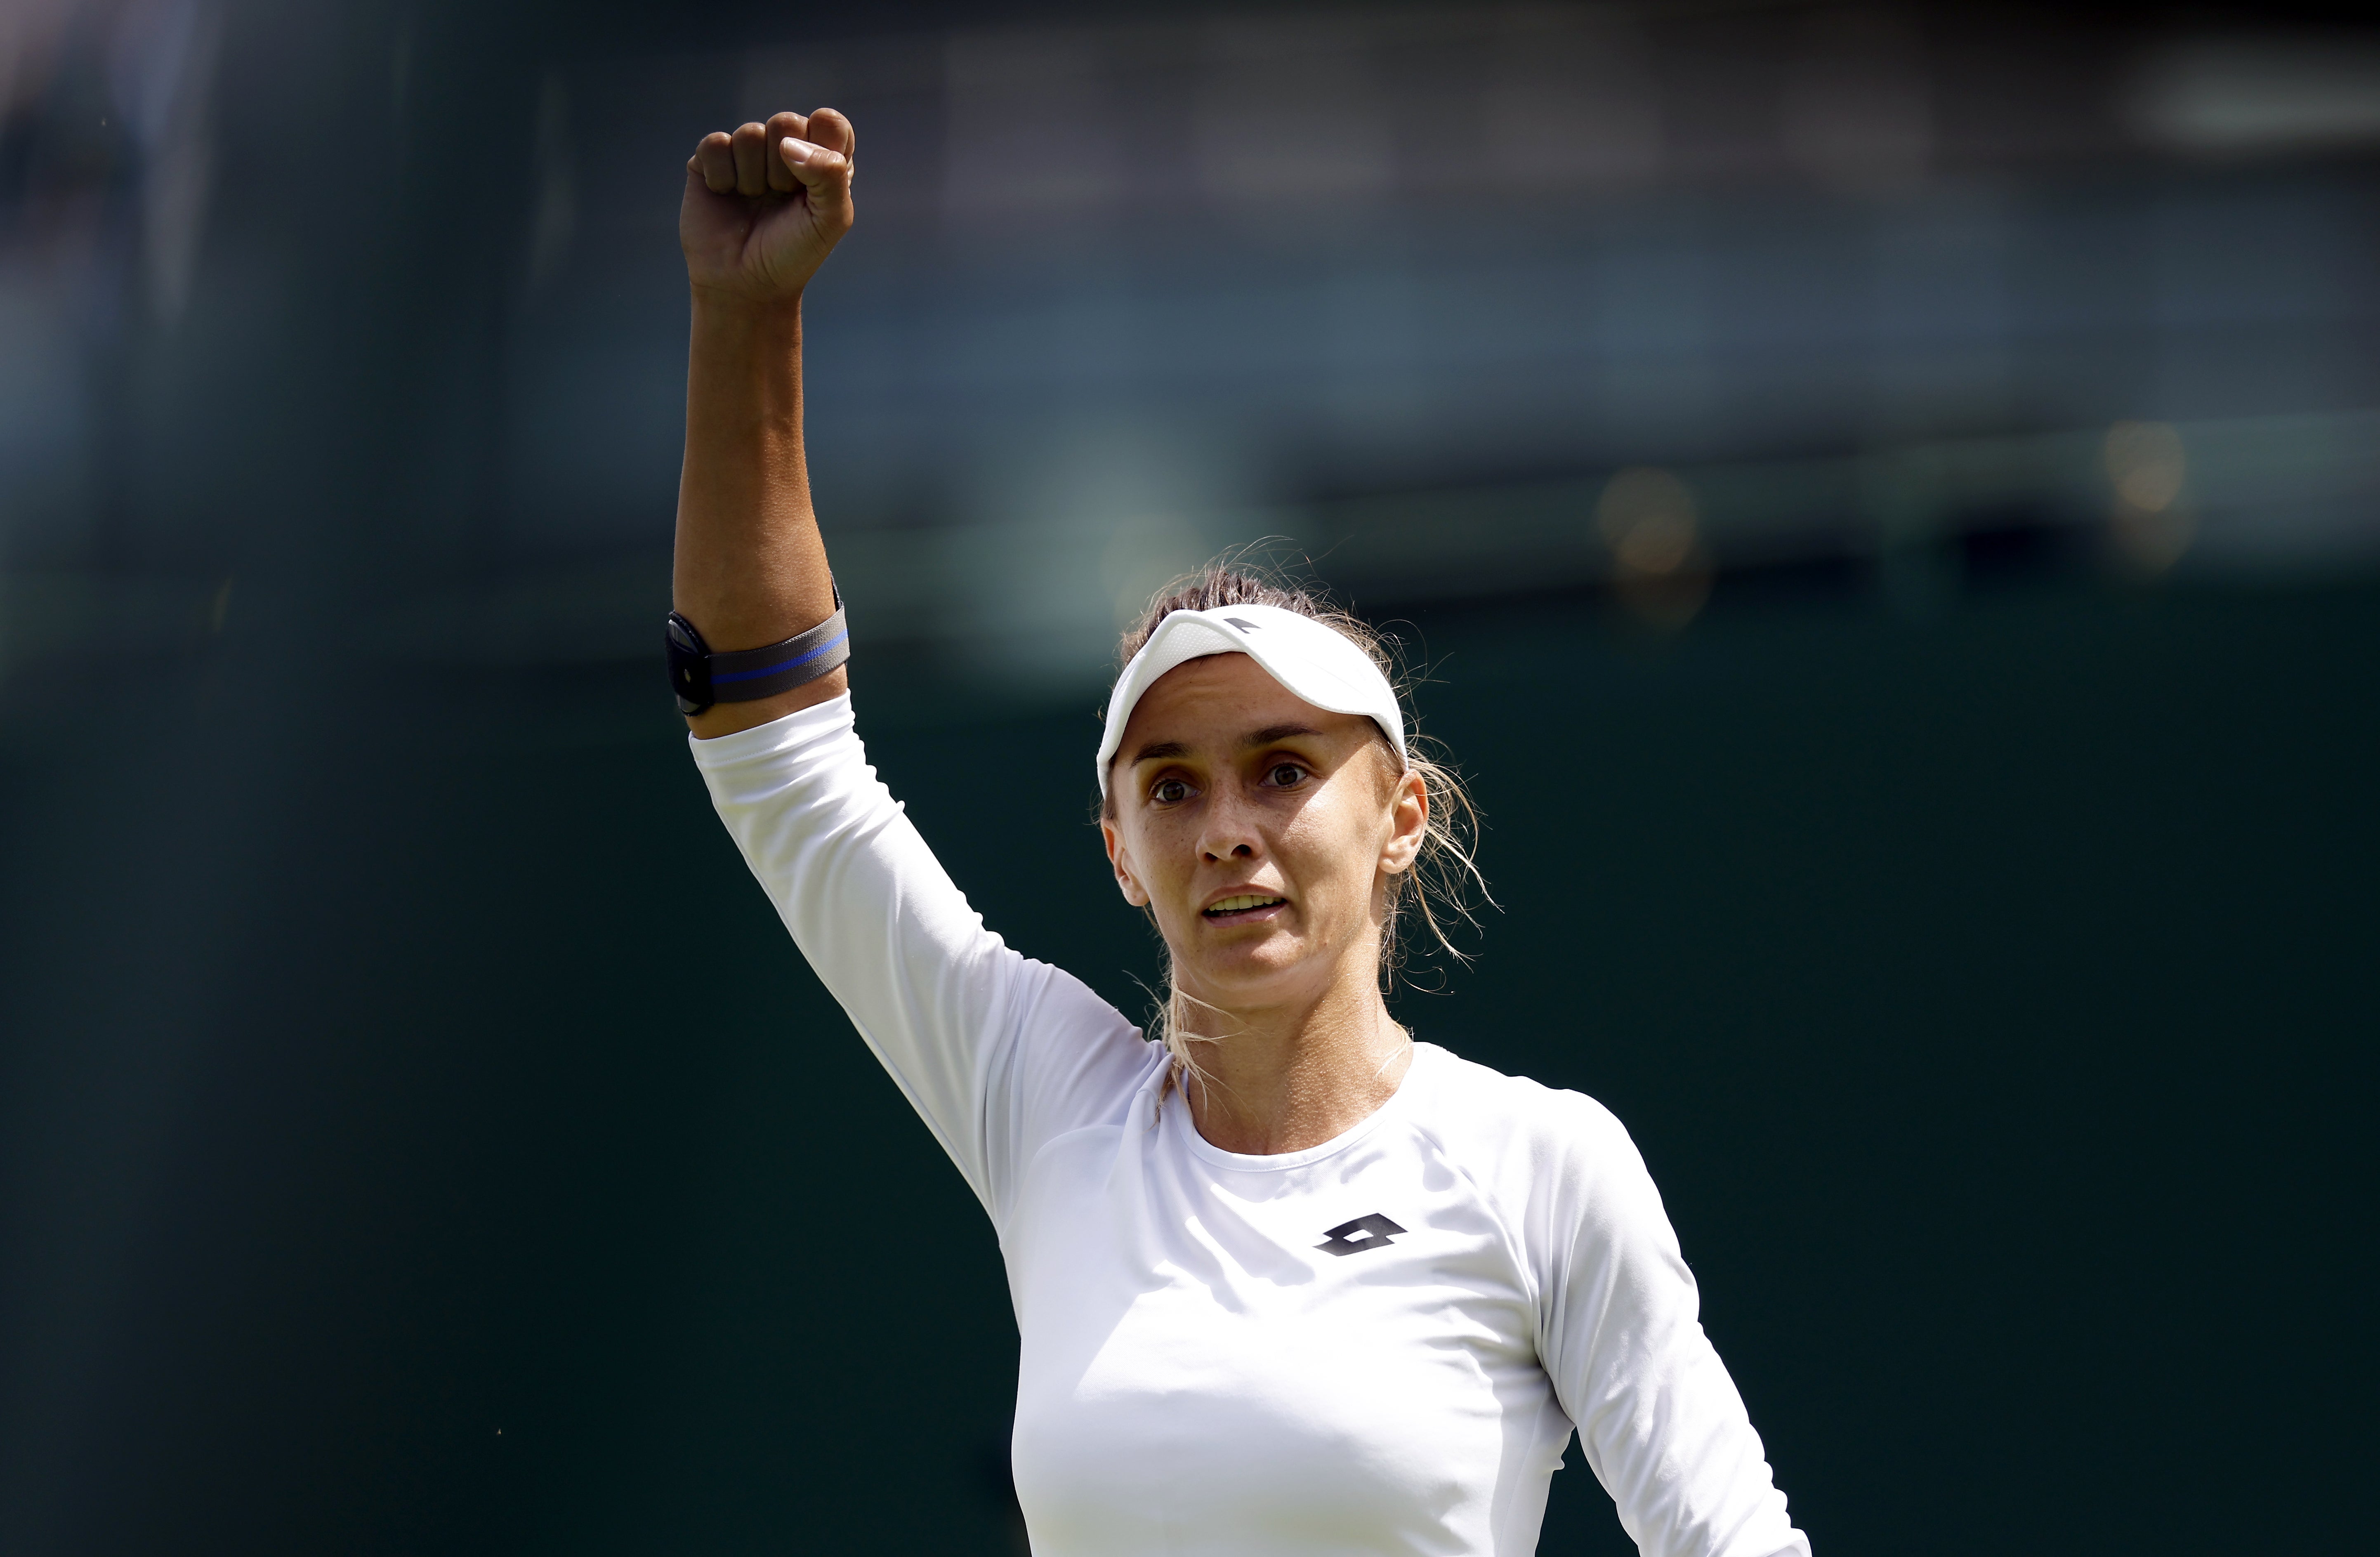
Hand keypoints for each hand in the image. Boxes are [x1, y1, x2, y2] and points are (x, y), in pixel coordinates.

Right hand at [680, 109, 854, 305]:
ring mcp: (746, 152)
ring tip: (753, 202)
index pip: (829, 122)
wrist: (745, 285)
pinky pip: (715, 144)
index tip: (813, 183)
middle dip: (784, 169)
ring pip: (750, 132)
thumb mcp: (830, 220)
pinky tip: (726, 196)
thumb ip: (830, 174)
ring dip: (753, 177)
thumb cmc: (793, 253)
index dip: (821, 146)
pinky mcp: (711, 159)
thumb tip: (789, 143)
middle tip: (780, 199)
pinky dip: (722, 176)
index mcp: (822, 159)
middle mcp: (786, 149)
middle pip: (786, 122)